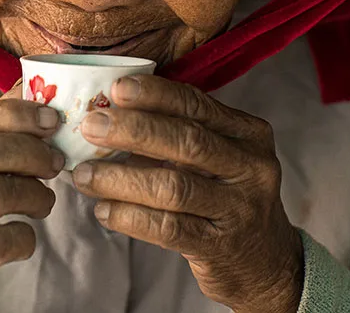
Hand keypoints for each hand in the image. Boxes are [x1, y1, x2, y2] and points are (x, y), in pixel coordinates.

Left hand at [71, 74, 302, 312]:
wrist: (266, 261)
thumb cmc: (226, 197)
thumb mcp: (219, 158)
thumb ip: (179, 133)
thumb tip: (110, 113)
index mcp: (249, 134)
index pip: (198, 105)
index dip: (156, 95)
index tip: (116, 88)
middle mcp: (251, 167)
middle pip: (187, 141)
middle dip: (133, 130)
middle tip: (91, 126)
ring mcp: (240, 209)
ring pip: (173, 187)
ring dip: (120, 178)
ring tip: (83, 174)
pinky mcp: (221, 246)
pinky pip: (168, 228)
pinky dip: (130, 216)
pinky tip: (103, 210)